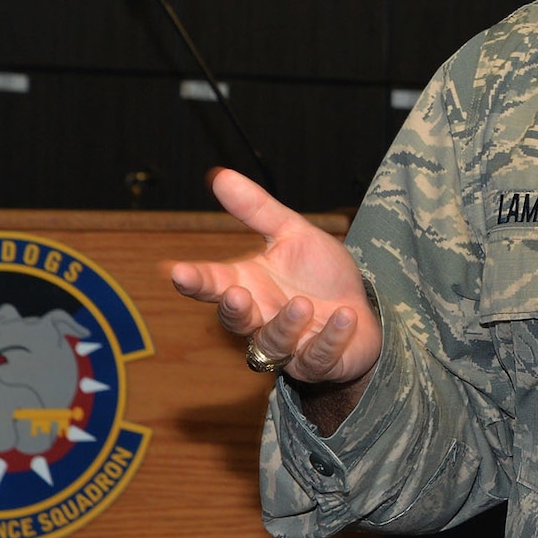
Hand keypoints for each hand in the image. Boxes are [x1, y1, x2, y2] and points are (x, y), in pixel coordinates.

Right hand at [167, 168, 380, 390]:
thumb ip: (257, 210)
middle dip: (233, 309)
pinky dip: (330, 339)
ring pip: (273, 344)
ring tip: (302, 304)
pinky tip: (344, 316)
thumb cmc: (318, 274)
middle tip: (234, 293)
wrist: (361, 309)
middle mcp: (261, 318)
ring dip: (286, 324)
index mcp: (248, 285)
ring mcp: (288, 346)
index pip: (213, 284)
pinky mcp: (319, 363)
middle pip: (235, 321)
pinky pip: (319, 357)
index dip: (194, 279)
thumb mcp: (293, 234)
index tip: (175, 270)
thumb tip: (219, 175)